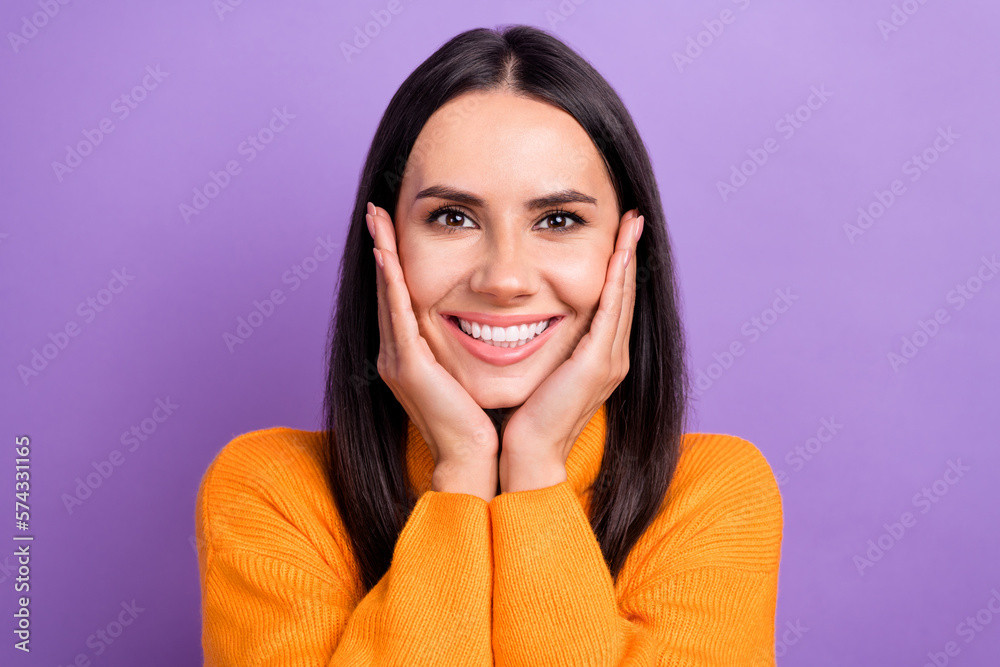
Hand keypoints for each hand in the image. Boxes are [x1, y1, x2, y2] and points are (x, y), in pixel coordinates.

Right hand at [367, 202, 498, 500]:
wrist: (471, 460)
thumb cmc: (476, 421)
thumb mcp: (466, 374)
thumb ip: (463, 348)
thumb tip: (488, 323)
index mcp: (410, 356)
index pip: (401, 297)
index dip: (394, 262)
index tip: (393, 227)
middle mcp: (396, 354)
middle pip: (388, 290)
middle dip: (381, 247)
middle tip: (376, 210)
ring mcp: (397, 360)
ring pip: (388, 295)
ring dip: (382, 253)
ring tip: (377, 218)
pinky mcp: (407, 367)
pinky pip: (398, 315)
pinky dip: (392, 283)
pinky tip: (387, 254)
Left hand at [498, 209, 643, 492]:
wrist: (528, 454)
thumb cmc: (525, 418)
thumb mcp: (539, 372)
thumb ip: (544, 348)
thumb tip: (525, 321)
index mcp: (599, 359)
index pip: (612, 302)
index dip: (617, 267)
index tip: (618, 234)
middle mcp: (612, 357)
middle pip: (624, 294)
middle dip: (628, 253)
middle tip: (632, 218)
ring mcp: (610, 360)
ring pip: (622, 297)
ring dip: (628, 257)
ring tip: (631, 223)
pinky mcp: (599, 363)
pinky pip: (611, 311)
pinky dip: (616, 280)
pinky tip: (618, 253)